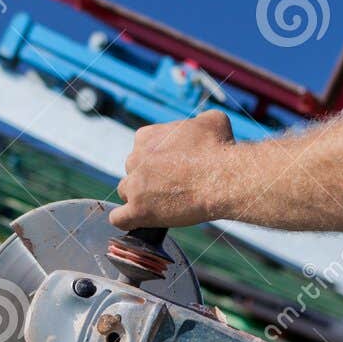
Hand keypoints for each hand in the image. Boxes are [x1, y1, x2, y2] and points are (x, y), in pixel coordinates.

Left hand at [111, 111, 233, 229]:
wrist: (223, 178)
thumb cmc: (219, 148)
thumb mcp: (212, 120)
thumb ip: (199, 121)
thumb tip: (201, 125)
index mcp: (146, 137)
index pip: (142, 148)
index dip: (157, 159)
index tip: (172, 167)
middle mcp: (135, 159)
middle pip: (133, 170)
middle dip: (149, 178)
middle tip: (172, 187)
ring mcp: (135, 186)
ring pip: (126, 192)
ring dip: (139, 198)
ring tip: (162, 205)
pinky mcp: (138, 211)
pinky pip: (119, 219)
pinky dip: (128, 220)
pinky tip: (139, 221)